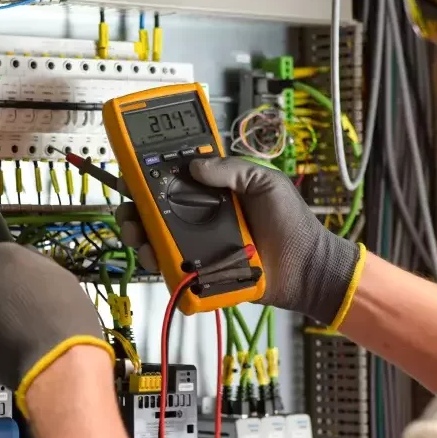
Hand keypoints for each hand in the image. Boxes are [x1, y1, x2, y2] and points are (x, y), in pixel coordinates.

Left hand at [0, 243, 113, 412]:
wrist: (57, 360)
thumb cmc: (67, 314)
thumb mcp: (61, 276)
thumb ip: (37, 266)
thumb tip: (28, 265)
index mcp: (2, 254)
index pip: (3, 260)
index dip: (16, 278)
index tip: (27, 292)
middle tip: (20, 315)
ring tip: (13, 337)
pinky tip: (4, 352)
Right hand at [116, 157, 363, 326]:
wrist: (306, 268)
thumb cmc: (292, 224)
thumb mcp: (265, 182)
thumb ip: (232, 169)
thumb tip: (195, 165)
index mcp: (214, 193)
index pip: (175, 179)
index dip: (151, 173)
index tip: (134, 170)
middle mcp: (200, 218)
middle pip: (155, 211)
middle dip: (134, 207)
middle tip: (129, 208)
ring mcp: (198, 245)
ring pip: (156, 239)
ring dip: (138, 235)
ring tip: (137, 235)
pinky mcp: (200, 272)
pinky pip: (171, 268)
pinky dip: (156, 263)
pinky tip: (153, 257)